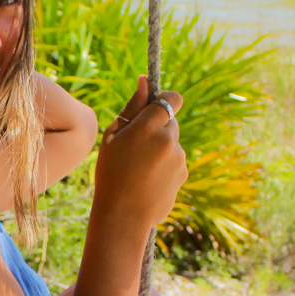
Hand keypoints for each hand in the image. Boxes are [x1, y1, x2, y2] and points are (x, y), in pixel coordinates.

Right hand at [92, 76, 185, 234]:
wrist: (123, 215)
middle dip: (159, 127)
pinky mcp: (184, 174)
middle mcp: (168, 140)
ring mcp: (179, 158)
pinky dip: (164, 166)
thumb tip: (144, 80)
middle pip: (172, 121)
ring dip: (161, 148)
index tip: (155, 106)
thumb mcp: (113, 137)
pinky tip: (147, 180)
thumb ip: (132, 107)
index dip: (166, 99)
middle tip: (137, 145)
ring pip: (173, 143)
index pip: (171, 99)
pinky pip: (175, 161)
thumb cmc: (111, 173)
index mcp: (148, 127)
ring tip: (139, 168)